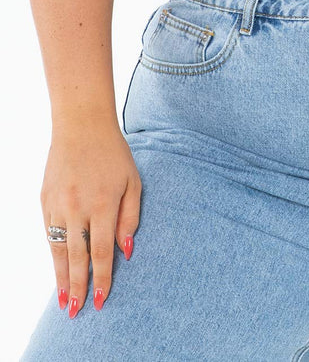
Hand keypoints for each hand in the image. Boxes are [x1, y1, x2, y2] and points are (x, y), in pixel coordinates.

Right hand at [40, 119, 141, 317]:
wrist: (81, 126)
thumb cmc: (114, 154)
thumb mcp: (133, 182)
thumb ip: (130, 217)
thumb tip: (126, 251)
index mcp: (102, 204)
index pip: (101, 252)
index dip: (101, 279)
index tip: (100, 300)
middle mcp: (77, 208)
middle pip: (77, 257)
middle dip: (77, 287)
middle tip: (77, 311)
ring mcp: (58, 204)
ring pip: (58, 249)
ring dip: (60, 277)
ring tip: (63, 300)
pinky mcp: (45, 200)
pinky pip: (49, 233)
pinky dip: (53, 253)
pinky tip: (58, 267)